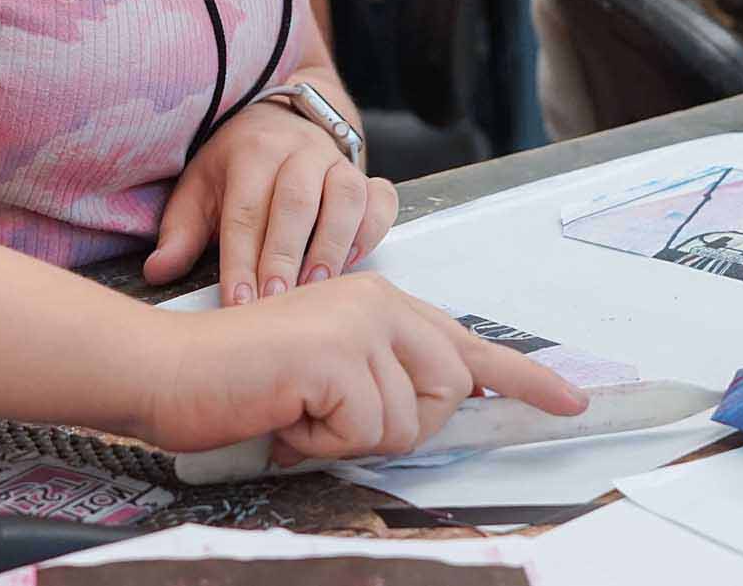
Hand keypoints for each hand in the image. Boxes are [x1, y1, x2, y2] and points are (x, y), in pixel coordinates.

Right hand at [131, 273, 587, 459]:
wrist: (172, 370)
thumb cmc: (242, 378)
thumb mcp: (326, 378)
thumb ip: (378, 384)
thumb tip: (423, 416)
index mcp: (380, 302)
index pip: (467, 343)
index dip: (524, 378)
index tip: (570, 401)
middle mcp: (380, 302)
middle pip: (447, 394)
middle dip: (396, 427)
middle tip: (329, 416)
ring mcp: (361, 324)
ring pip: (405, 423)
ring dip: (347, 437)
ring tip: (298, 409)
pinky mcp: (340, 355)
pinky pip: (367, 430)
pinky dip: (322, 440)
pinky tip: (287, 411)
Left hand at [143, 92, 396, 302]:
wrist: (280, 122)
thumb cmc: (236, 167)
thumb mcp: (199, 189)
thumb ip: (181, 232)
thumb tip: (157, 271)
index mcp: (251, 152)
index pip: (244, 211)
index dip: (240, 260)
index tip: (237, 302)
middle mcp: (297, 150)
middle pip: (295, 202)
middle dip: (285, 255)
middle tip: (276, 302)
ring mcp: (336, 161)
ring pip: (344, 196)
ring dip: (332, 245)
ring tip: (316, 288)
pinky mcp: (365, 174)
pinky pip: (379, 198)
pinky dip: (372, 229)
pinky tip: (354, 261)